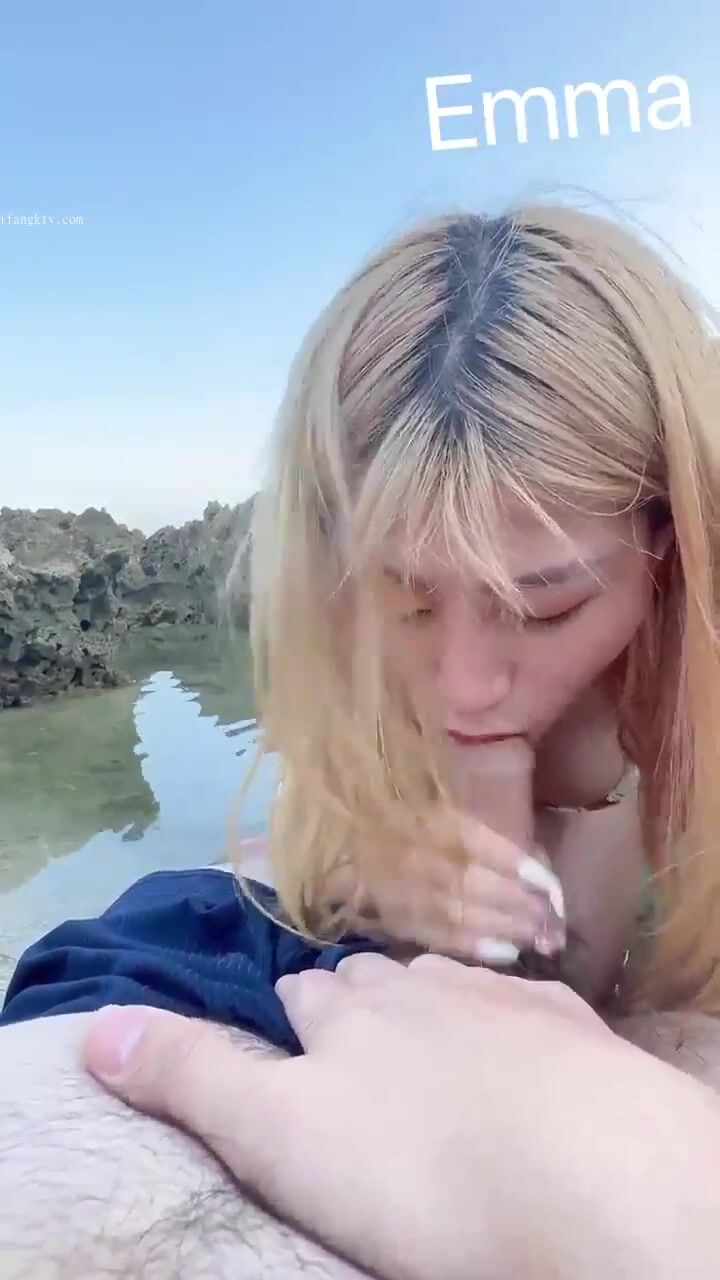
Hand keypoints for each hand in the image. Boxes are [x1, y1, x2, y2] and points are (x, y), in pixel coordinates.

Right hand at [83, 955, 614, 1279]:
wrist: (583, 1172)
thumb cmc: (411, 1167)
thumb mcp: (274, 1134)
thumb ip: (190, 1076)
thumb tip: (95, 1025)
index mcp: (344, 1014)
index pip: (302, 997)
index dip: (290, 1015)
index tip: (289, 1034)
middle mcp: (416, 987)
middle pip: (373, 981)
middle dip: (357, 1002)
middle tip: (354, 1045)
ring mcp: (498, 997)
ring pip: (447, 984)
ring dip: (431, 1007)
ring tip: (430, 1046)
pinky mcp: (568, 1025)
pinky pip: (525, 1002)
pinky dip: (510, 1020)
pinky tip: (518, 1050)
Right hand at [331, 738, 565, 965]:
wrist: (341, 841)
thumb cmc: (402, 820)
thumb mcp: (437, 808)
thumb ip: (474, 830)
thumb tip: (529, 860)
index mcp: (424, 818)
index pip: (474, 841)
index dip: (514, 864)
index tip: (549, 885)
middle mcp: (409, 851)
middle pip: (468, 881)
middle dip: (514, 903)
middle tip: (550, 920)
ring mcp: (395, 887)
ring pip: (454, 911)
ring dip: (501, 926)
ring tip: (537, 938)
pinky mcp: (389, 917)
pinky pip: (433, 935)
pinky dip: (472, 945)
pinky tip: (506, 954)